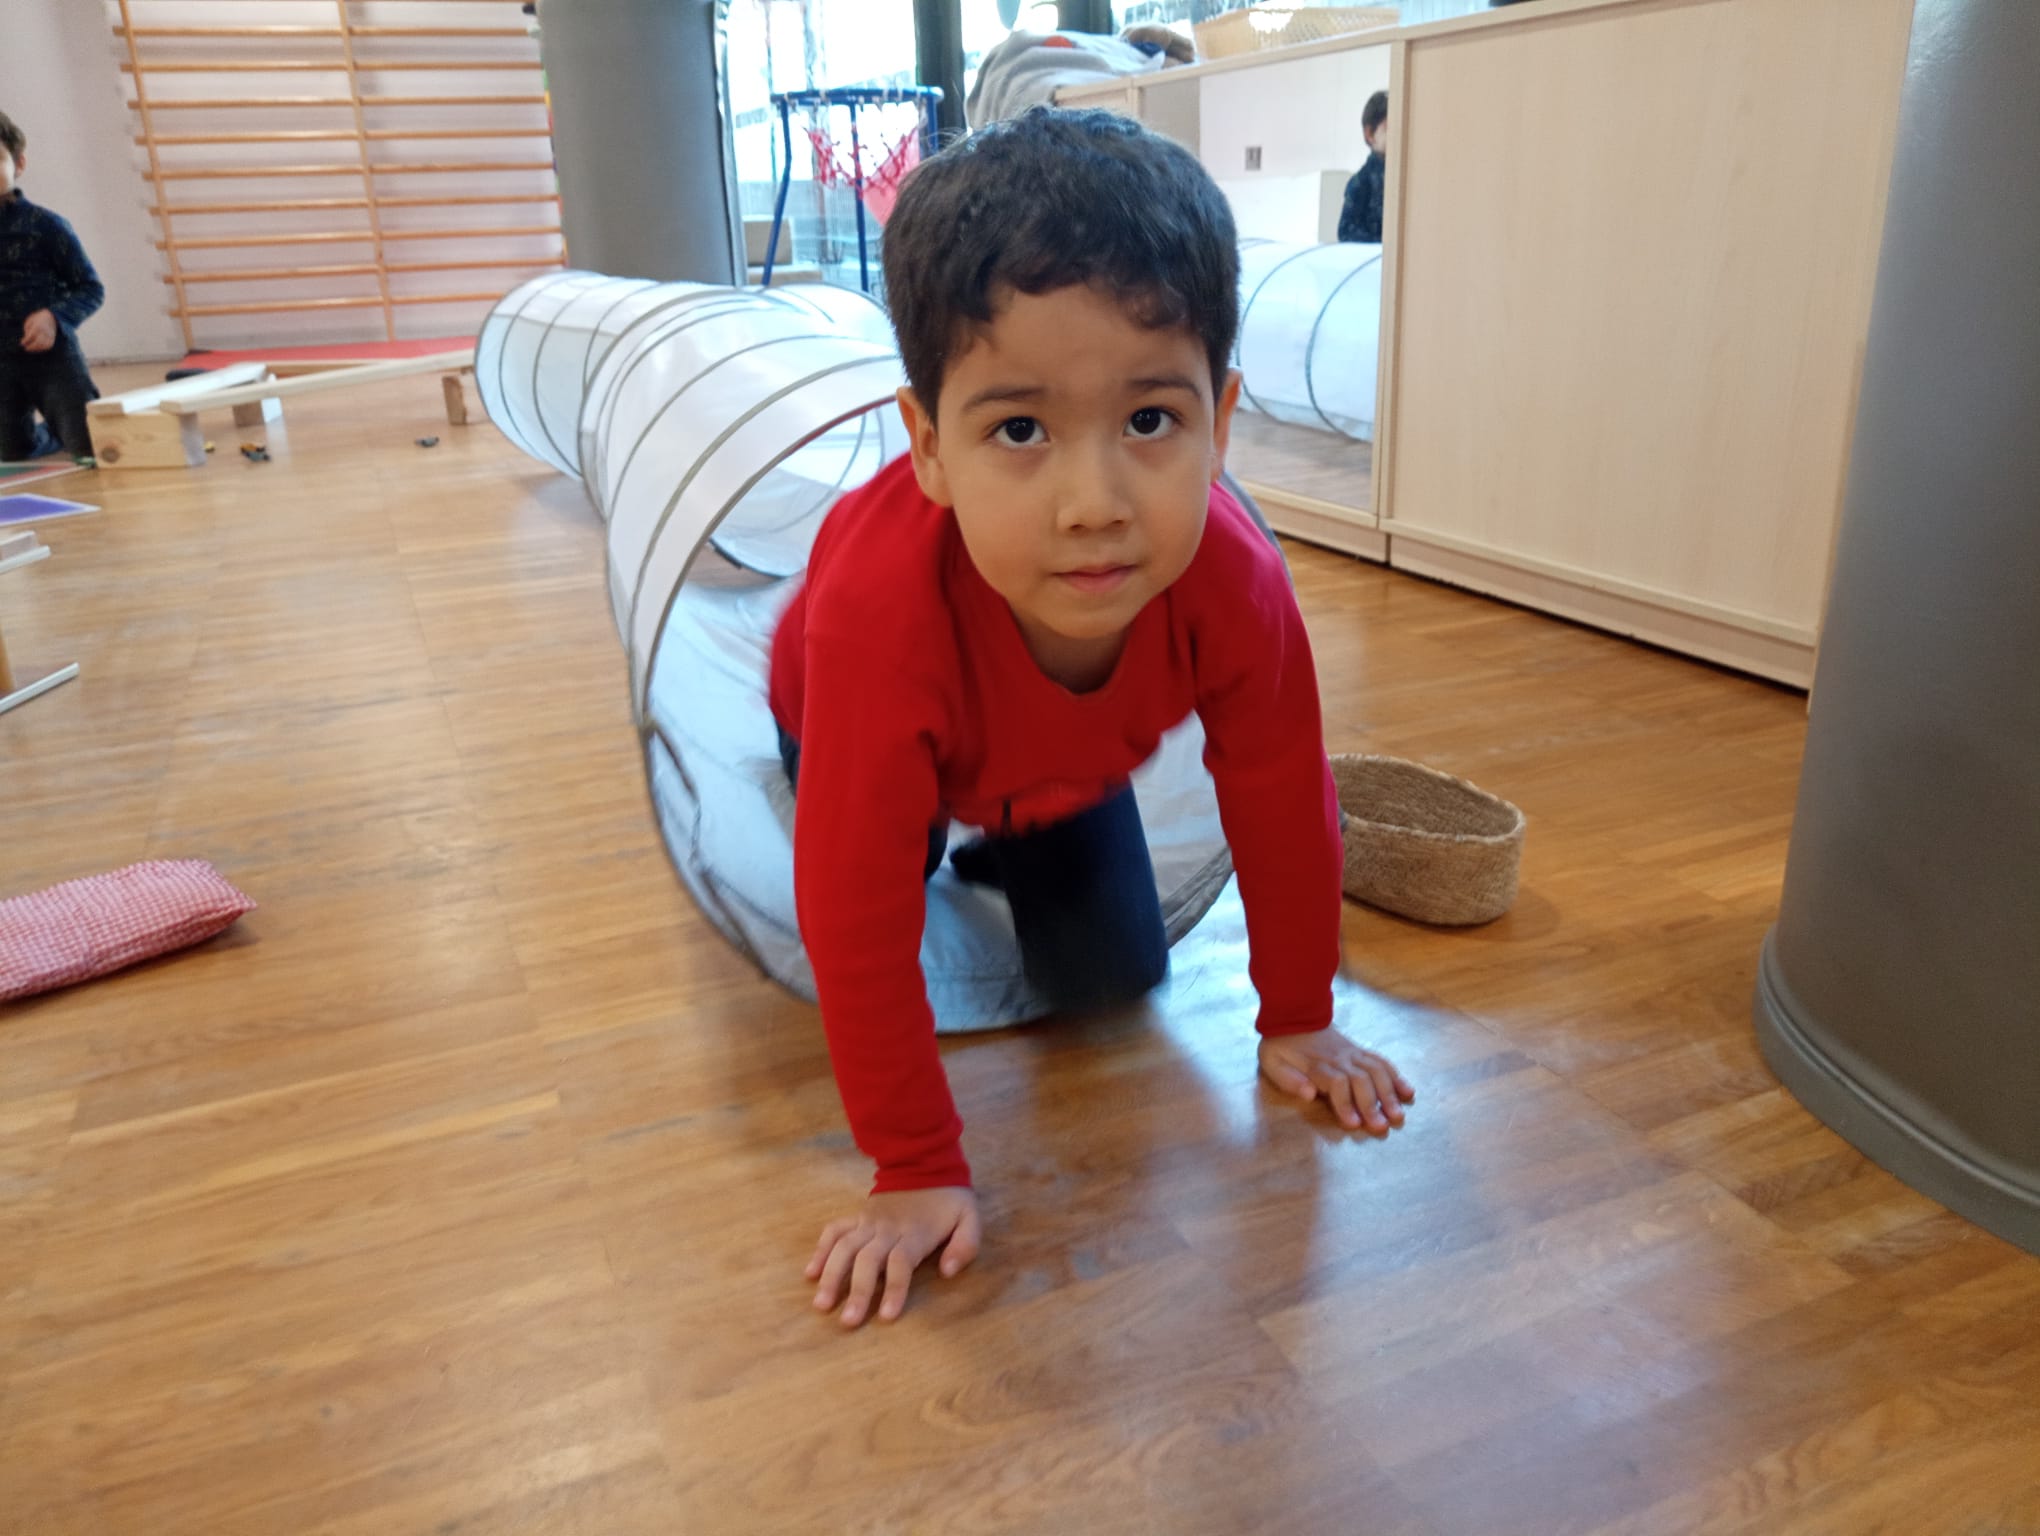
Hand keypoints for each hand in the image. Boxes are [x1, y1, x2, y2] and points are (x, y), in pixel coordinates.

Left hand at [21, 310, 55, 352]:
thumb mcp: (30, 320)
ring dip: (36, 349)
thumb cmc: (38, 319)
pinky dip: (42, 349)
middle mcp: (45, 331)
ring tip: (30, 349)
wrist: (52, 317)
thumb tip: (26, 339)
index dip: (26, 340)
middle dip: (31, 346)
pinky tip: (36, 348)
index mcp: (38, 326)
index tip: (21, 343)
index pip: (31, 335)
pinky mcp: (52, 339)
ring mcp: (50, 336)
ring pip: (43, 345)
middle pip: (38, 342)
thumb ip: (27, 329)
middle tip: (26, 348)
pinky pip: (48, 346)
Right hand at [806, 1185, 980, 1328]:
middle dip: (857, 1291)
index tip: (887, 1316)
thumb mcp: (970, 1218)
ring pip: (845, 1247)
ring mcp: (869, 1221)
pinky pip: (835, 1230)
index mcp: (916, 1232)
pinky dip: (821, 1250)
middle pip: (868, 1260)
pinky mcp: (858, 1216)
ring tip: (821, 1304)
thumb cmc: (949, 1199)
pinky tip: (811, 1273)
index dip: (894, 1289)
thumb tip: (948, 1273)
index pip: (901, 1263)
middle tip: (847, 1322)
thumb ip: (965, 1246)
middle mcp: (887, 1228)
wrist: (925, 1162)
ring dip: (832, 1276)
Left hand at [1259, 1026, 1414, 1133]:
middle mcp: (1340, 1059)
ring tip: (1398, 1115)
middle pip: (1361, 1080)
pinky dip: (1396, 1077)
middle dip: (1372, 1105)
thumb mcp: (1271, 1062)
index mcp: (1317, 1064)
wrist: (1295, 1015)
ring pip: (1376, 1071)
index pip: (1336, 1084)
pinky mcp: (1360, 1051)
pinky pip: (1382, 1062)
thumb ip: (1288, 1079)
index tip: (1353, 1124)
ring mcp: (1353, 1053)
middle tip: (1382, 1127)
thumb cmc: (1281, 1045)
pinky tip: (1408, 1092)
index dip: (1345, 1104)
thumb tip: (1309, 1093)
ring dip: (1389, 1094)